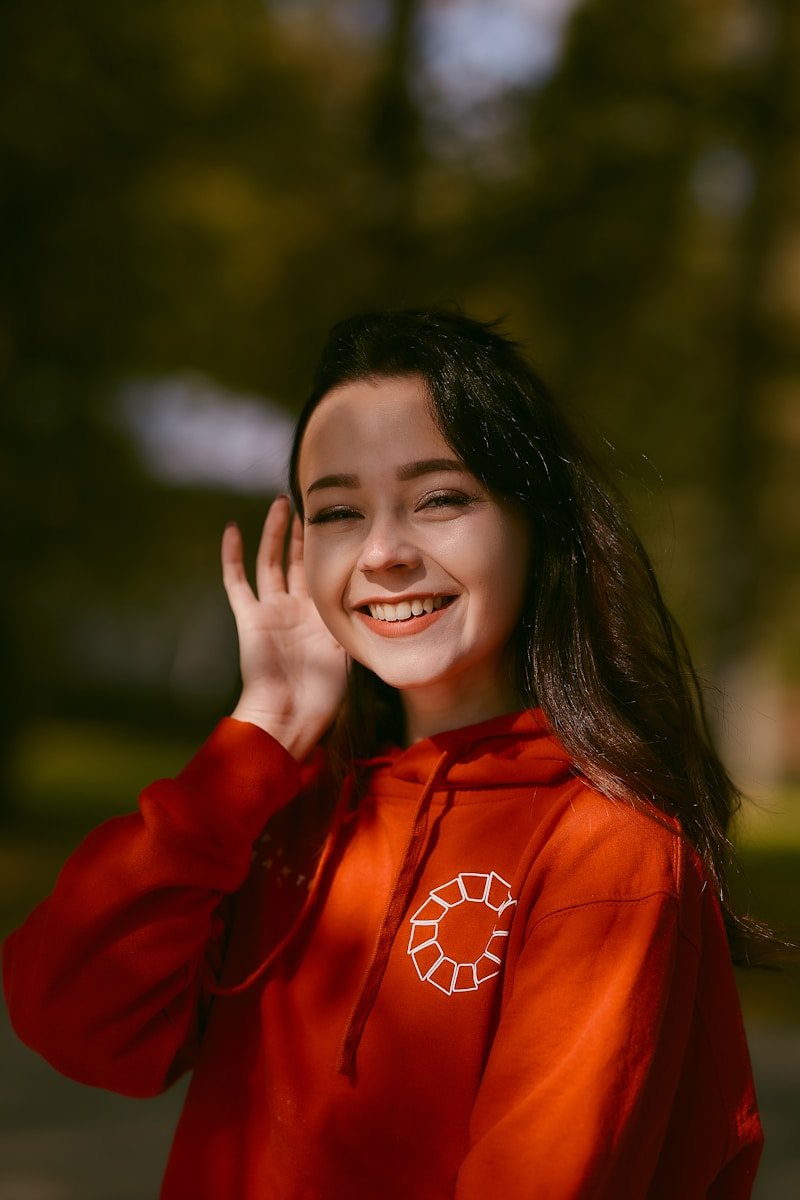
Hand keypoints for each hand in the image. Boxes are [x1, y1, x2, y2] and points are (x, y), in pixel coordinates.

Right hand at [222, 496, 347, 759]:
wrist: (293, 716)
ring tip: (281, 503)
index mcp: (320, 616)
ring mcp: (271, 611)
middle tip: (307, 502)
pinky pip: (237, 581)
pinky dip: (232, 556)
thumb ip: (361, 623)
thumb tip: (392, 602)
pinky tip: (233, 529)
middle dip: (302, 532)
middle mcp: (295, 609)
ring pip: (270, 561)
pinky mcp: (250, 617)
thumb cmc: (325, 693)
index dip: (329, 547)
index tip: (341, 519)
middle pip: (297, 560)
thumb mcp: (353, 649)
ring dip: (274, 533)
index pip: (325, 571)